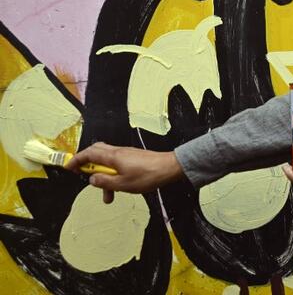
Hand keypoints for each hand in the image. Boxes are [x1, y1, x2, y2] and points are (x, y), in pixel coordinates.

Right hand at [65, 142, 184, 203]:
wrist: (170, 168)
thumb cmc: (148, 176)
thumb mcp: (123, 184)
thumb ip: (105, 182)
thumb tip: (91, 179)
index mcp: (113, 157)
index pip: (89, 154)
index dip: (76, 159)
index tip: (68, 167)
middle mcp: (118, 152)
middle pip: (96, 151)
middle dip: (86, 163)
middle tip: (82, 175)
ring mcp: (126, 154)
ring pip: (107, 161)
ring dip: (103, 176)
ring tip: (107, 196)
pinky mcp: (134, 158)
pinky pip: (117, 164)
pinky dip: (113, 175)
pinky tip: (119, 189)